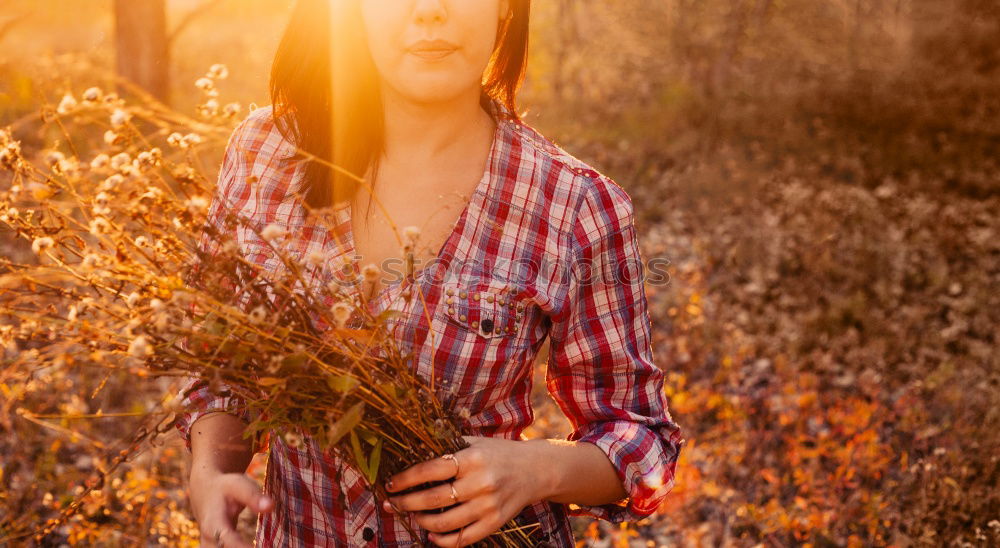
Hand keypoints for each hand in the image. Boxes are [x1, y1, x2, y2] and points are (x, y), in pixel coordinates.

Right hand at [189, 469, 272, 547]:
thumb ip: (254, 497)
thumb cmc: (226, 487)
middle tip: (267, 547)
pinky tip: (261, 546)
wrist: (205, 491)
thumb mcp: (239, 485)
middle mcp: (209, 541)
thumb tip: (271, 507)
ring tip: (265, 546)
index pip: (228, 541)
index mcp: (213, 524)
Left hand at [383, 435, 547, 546]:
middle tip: (392, 503)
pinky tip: (431, 535)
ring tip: (412, 515)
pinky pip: (462, 539)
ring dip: (421, 521)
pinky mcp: (495, 522)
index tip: (391, 483)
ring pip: (444, 523)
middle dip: (405, 502)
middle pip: (432, 499)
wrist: (536, 469)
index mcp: (472, 458)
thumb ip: (449, 447)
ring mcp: (488, 505)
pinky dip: (442, 541)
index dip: (405, 479)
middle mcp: (480, 482)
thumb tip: (411, 451)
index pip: (429, 470)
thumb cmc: (499, 453)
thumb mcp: (476, 442)